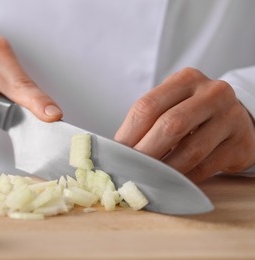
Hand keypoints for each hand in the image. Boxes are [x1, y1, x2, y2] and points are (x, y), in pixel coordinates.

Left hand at [115, 67, 254, 182]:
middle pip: (170, 125)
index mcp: (186, 79)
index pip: (148, 105)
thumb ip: (148, 121)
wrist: (237, 120)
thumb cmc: (193, 115)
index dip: (129, 133)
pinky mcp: (241, 143)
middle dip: (146, 152)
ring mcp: (230, 117)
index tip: (117, 153)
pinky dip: (184, 177)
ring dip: (165, 169)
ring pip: (190, 149)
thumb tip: (118, 150)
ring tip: (147, 178)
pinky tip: (172, 182)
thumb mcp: (172, 105)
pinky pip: (206, 166)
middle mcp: (212, 93)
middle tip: (130, 169)